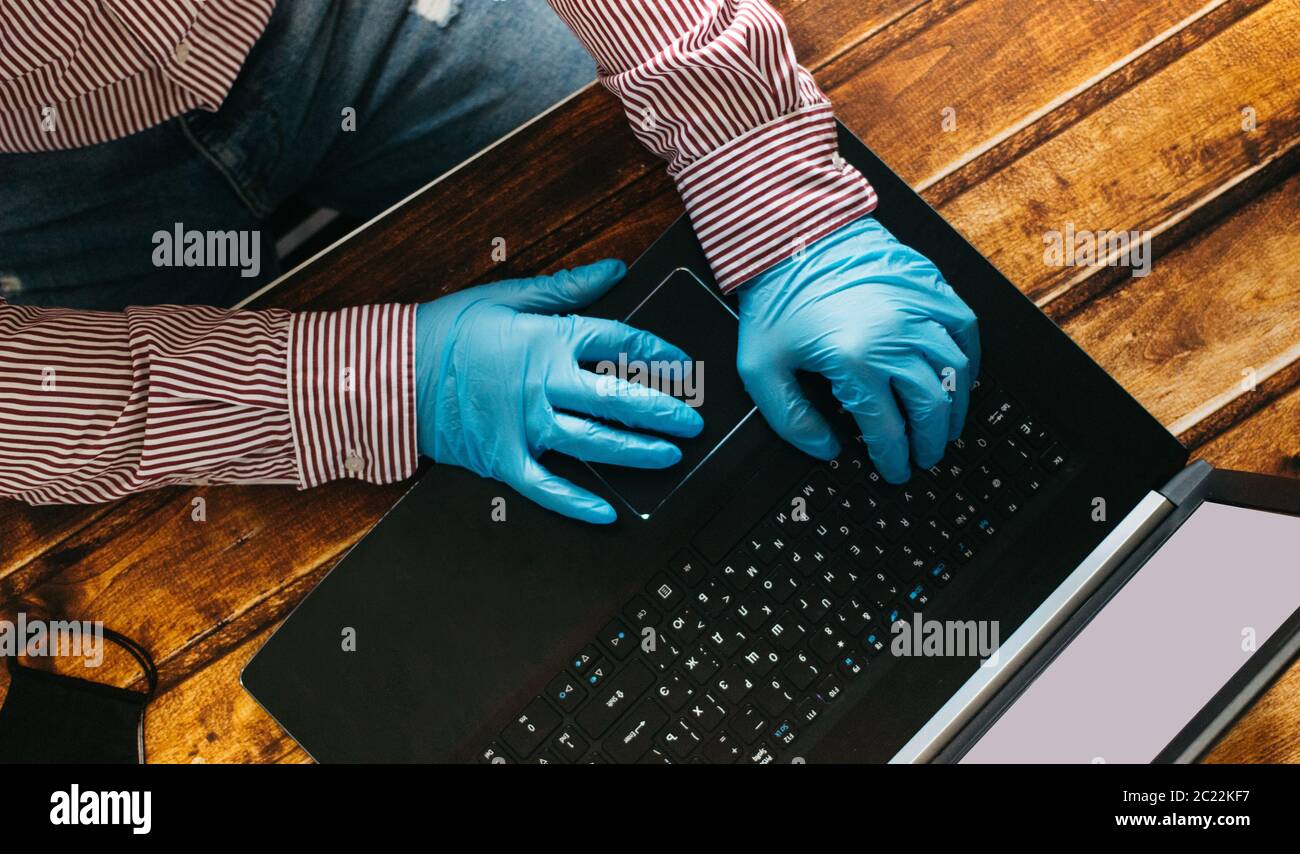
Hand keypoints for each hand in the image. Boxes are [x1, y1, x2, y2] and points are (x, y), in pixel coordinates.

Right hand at [416, 259, 702, 522]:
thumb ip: (566, 287)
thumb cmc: (446, 331)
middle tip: (691, 422)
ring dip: (638, 452)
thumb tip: (613, 269)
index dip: (657, 355)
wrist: (390, 373)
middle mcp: (542, 385)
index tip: (681, 365)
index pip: (618, 344)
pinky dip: (577, 504)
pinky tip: (606, 513)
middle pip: (619, 399)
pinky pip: (548, 488)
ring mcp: (524, 427)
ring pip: (595, 443)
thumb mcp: (507, 295)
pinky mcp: (503, 460)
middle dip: (663, 412)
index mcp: (547, 341)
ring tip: (669, 457)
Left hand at [736, 216, 979, 483]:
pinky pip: (963, 326)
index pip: (888, 428)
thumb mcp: (760, 368)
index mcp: (854, 361)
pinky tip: (961, 374)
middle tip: (926, 456)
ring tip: (946, 426)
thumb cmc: (776, 296)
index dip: (894, 458)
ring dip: (954, 406)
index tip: (895, 470)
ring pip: (954, 371)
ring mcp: (917, 308)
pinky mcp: (928, 284)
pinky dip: (968, 355)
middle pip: (930, 405)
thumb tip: (825, 449)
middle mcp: (895, 337)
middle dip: (931, 440)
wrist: (791, 234)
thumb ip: (791, 420)